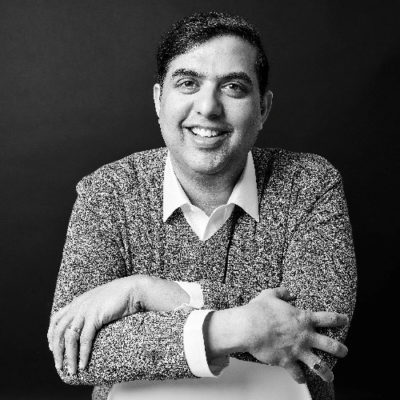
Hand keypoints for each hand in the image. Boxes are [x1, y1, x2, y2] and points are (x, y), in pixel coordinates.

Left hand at [47, 275, 189, 374]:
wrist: (133, 289)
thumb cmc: (121, 296)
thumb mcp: (100, 301)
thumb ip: (91, 309)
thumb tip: (88, 323)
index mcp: (78, 301)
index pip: (56, 319)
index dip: (51, 335)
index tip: (53, 348)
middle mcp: (79, 305)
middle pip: (59, 330)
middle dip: (57, 351)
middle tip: (60, 365)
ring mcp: (86, 310)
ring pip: (70, 337)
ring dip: (69, 356)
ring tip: (72, 370)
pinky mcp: (95, 316)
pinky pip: (85, 339)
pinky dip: (83, 354)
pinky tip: (84, 364)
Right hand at [241, 287, 348, 382]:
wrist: (249, 327)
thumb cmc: (259, 311)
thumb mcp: (270, 294)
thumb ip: (282, 292)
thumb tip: (289, 292)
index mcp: (303, 318)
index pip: (328, 318)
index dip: (339, 319)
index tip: (345, 320)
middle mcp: (305, 336)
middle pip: (331, 345)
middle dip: (340, 349)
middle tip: (344, 352)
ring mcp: (297, 350)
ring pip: (319, 365)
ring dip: (326, 372)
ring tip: (330, 377)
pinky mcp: (287, 361)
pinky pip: (297, 373)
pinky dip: (299, 377)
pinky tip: (301, 379)